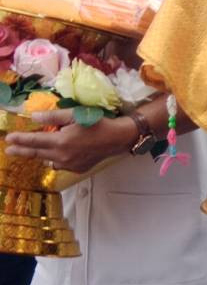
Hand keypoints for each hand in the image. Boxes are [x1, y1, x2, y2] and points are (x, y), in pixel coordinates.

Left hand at [4, 108, 134, 173]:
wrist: (118, 138)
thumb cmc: (97, 123)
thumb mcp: (74, 115)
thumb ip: (53, 117)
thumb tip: (34, 117)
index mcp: (61, 141)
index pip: (34, 141)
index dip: (20, 140)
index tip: (8, 139)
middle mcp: (63, 156)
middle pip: (37, 154)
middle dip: (22, 151)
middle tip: (9, 151)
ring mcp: (70, 164)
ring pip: (48, 160)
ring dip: (40, 155)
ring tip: (33, 151)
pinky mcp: (78, 169)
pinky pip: (61, 165)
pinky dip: (55, 159)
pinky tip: (58, 154)